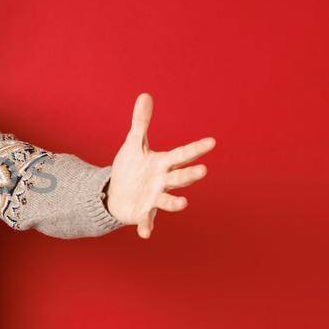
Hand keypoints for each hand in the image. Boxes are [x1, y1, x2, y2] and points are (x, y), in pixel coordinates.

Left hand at [106, 93, 215, 238]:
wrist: (117, 192)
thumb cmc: (130, 167)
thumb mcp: (133, 143)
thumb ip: (140, 122)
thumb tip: (144, 95)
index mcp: (163, 163)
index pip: (182, 154)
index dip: (196, 149)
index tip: (212, 142)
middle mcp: (162, 181)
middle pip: (179, 177)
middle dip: (190, 175)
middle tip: (203, 171)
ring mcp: (154, 198)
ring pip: (167, 200)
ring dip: (175, 202)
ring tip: (183, 203)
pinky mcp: (142, 213)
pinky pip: (146, 220)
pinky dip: (146, 226)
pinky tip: (144, 233)